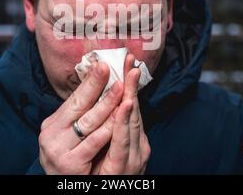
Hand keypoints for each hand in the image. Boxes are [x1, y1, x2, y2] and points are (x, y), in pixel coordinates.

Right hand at [38, 61, 123, 173]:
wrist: (64, 188)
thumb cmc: (72, 158)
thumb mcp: (70, 135)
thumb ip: (80, 116)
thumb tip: (96, 85)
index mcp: (52, 124)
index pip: (74, 98)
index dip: (89, 81)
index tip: (102, 64)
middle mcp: (51, 134)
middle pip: (79, 105)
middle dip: (96, 84)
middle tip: (110, 66)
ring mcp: (58, 149)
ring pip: (88, 123)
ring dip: (106, 103)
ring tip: (121, 87)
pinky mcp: (69, 164)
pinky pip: (92, 143)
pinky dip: (106, 129)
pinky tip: (118, 117)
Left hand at [91, 54, 150, 174]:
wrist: (106, 192)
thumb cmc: (104, 173)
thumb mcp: (110, 146)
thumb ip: (112, 127)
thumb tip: (108, 103)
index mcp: (133, 138)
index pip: (131, 106)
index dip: (130, 84)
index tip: (128, 61)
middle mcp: (138, 145)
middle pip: (134, 110)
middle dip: (132, 84)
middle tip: (131, 60)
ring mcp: (134, 156)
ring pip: (132, 123)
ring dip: (131, 97)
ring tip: (129, 77)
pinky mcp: (123, 167)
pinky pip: (123, 142)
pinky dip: (124, 123)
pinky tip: (125, 106)